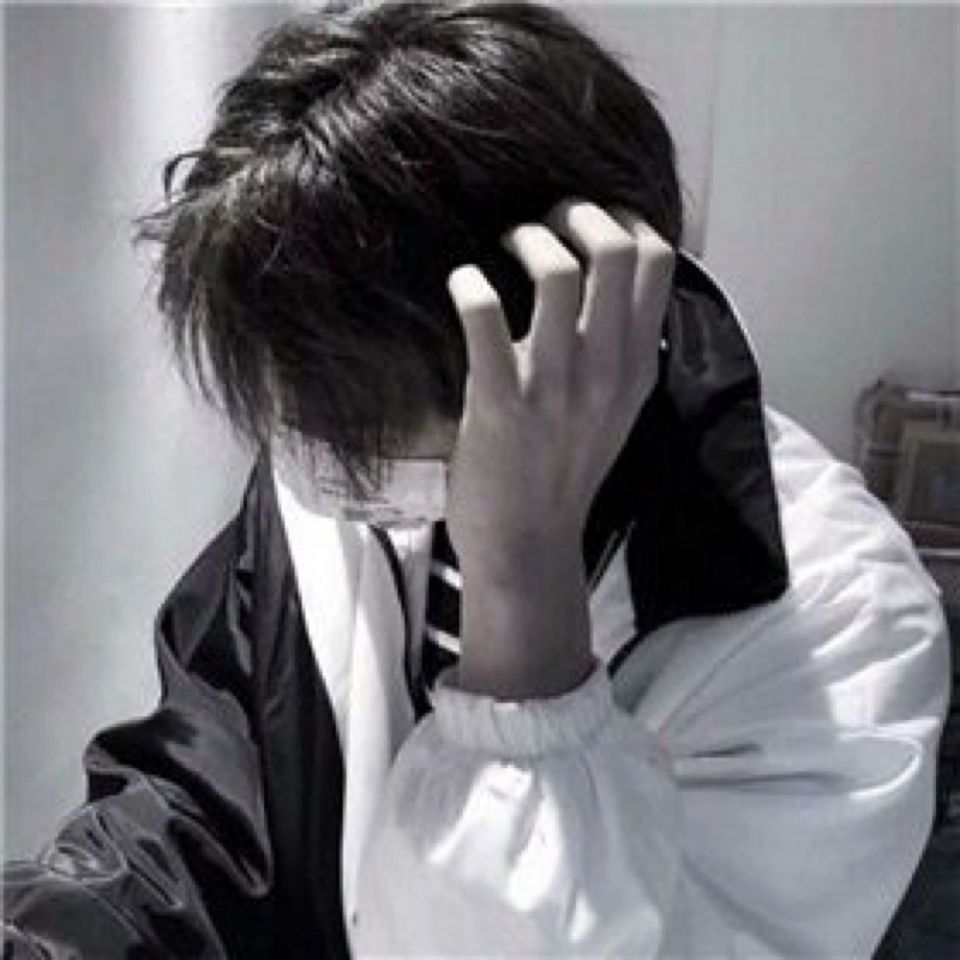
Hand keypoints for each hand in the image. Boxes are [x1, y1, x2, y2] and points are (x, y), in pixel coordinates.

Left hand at [444, 198, 675, 572]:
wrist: (527, 546)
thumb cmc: (564, 472)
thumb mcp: (616, 410)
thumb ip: (622, 350)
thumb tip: (612, 284)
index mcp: (637, 365)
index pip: (658, 261)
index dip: (626, 218)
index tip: (591, 220)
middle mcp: (606, 369)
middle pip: (617, 248)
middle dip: (578, 211)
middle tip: (545, 220)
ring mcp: (556, 387)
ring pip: (556, 270)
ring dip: (526, 237)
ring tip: (506, 245)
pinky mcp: (501, 404)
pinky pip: (484, 316)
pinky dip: (469, 284)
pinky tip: (464, 285)